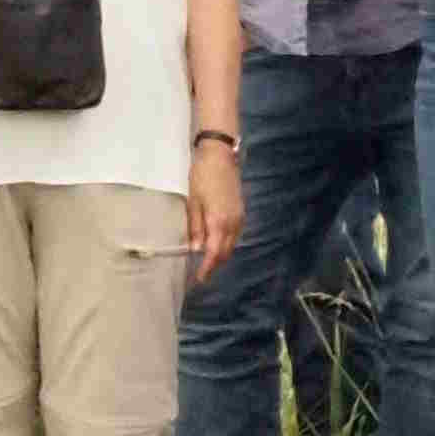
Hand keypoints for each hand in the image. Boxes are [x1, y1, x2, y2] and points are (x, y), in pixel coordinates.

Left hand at [187, 143, 243, 282]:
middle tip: (201, 273)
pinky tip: (216, 243)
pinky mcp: (241, 211)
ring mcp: (239, 217)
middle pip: (225, 252)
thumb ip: (196, 227)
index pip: (214, 253)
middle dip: (214, 264)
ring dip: (220, 254)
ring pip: (231, 244)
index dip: (207, 268)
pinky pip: (235, 235)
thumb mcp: (193, 202)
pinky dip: (226, 243)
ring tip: (207, 261)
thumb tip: (196, 249)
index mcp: (219, 222)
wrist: (220, 155)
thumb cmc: (202, 177)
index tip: (199, 280)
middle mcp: (233, 223)